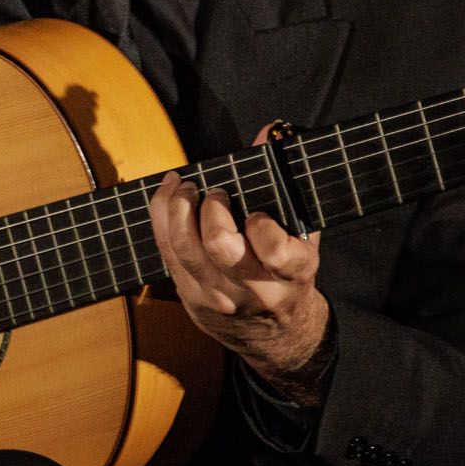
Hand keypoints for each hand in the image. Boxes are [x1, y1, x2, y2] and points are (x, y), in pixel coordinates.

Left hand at [150, 171, 331, 400]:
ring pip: (183, 246)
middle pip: (219, 245)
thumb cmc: (288, 273)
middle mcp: (253, 290)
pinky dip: (161, 215)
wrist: (274, 334)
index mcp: (291, 275)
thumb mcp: (302, 235)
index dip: (261, 225)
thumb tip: (268, 131)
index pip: (273, 249)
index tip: (256, 212)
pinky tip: (168, 194)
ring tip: (186, 188)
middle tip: (214, 192)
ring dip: (178, 206)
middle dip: (211, 208)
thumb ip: (286, 184)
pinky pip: (164, 250)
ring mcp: (217, 296)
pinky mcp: (189, 296)